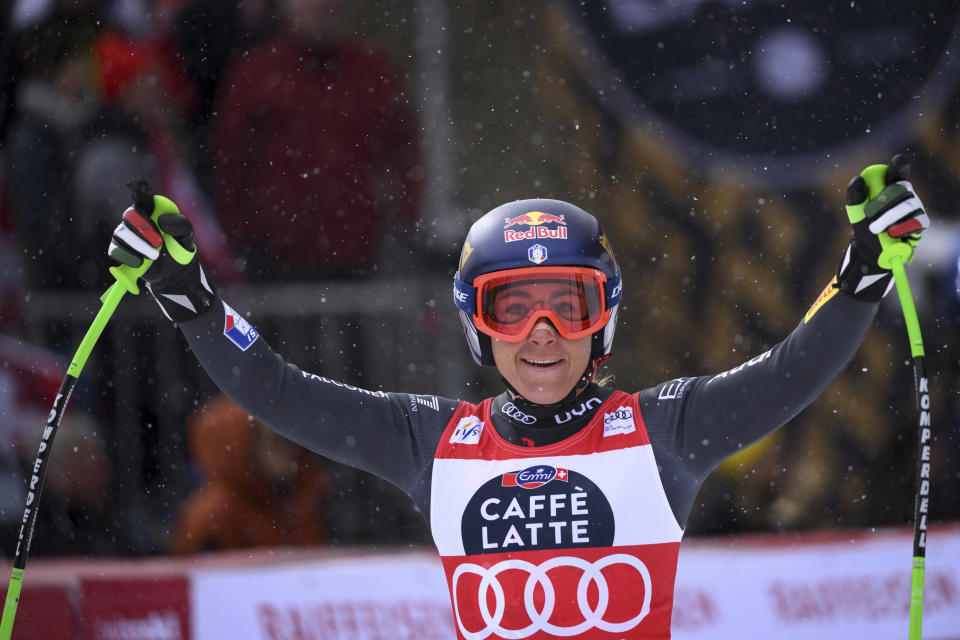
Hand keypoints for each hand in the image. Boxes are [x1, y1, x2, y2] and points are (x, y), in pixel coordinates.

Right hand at [107, 179, 215, 320]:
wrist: (174, 270)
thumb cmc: (179, 246)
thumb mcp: (187, 235)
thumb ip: (180, 225)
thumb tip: (162, 221)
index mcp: (151, 210)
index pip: (141, 195)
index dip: (136, 188)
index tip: (133, 185)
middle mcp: (135, 219)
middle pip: (129, 216)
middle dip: (143, 229)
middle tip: (159, 242)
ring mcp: (125, 234)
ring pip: (122, 234)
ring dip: (139, 246)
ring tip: (155, 255)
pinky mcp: (120, 250)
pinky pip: (116, 250)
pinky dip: (129, 257)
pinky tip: (141, 262)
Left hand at [836, 155, 929, 300]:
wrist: (870, 250)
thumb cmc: (864, 225)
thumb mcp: (855, 211)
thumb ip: (854, 195)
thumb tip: (859, 179)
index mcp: (890, 186)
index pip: (899, 170)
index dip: (900, 165)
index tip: (897, 162)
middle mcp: (906, 194)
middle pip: (902, 189)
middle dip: (884, 201)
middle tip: (870, 213)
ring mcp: (916, 207)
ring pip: (909, 205)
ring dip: (890, 217)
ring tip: (875, 228)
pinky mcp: (921, 223)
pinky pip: (916, 221)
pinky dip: (903, 228)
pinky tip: (892, 233)